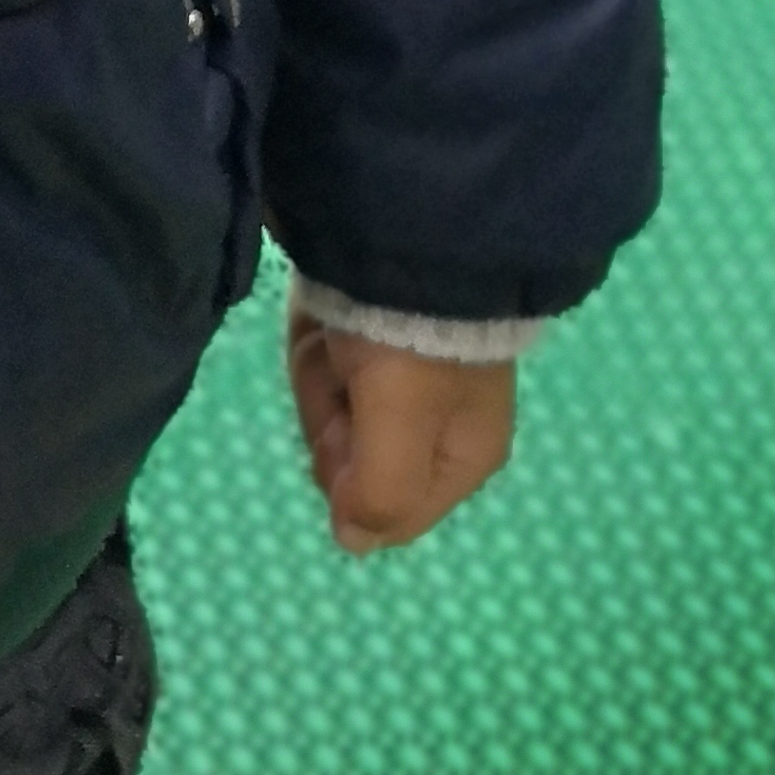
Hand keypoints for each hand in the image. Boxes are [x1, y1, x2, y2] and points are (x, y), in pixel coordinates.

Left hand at [284, 301, 516, 556]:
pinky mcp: (365, 332)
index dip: (354, 481)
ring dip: (319, 369)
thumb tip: (353, 542)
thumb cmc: (410, 342)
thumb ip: (380, 497)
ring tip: (337, 330)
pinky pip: (322, 357)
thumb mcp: (401, 428)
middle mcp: (433, 423)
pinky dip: (313, 335)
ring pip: (328, 406)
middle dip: (332, 414)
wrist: (402, 232)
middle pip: (350, 459)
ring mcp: (397, 375)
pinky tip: (324, 310)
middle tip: (347, 369)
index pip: (392, 515)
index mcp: (462, 456)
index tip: (353, 432)